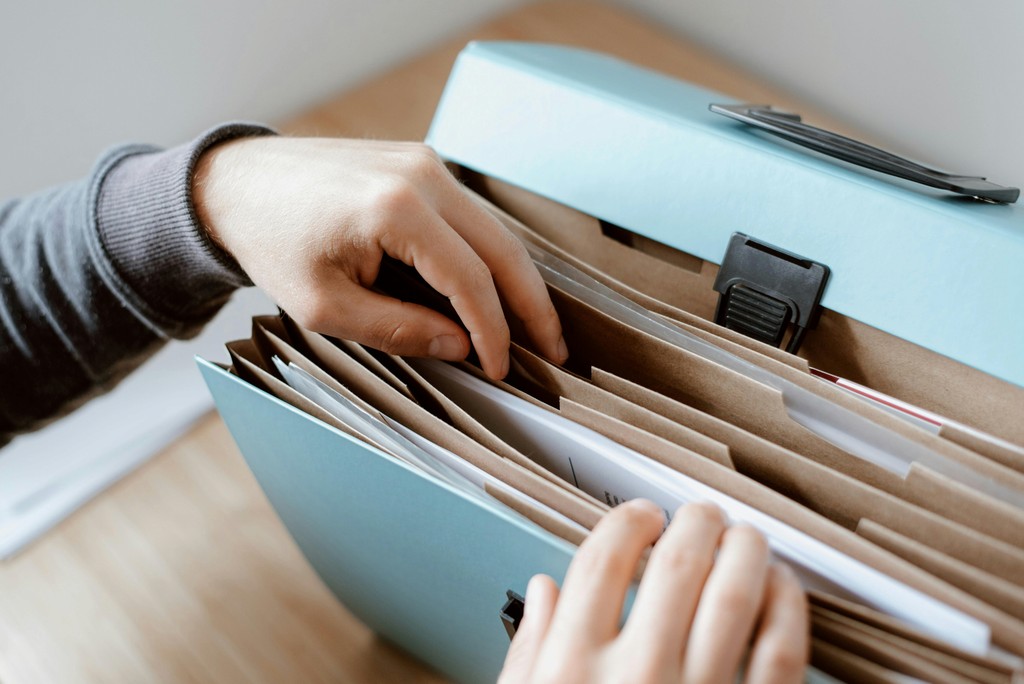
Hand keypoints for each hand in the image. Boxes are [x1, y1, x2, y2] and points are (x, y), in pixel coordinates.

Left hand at [192, 137, 566, 378]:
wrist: (236, 183)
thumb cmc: (271, 243)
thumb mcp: (325, 306)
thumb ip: (399, 328)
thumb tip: (461, 346)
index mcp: (396, 209)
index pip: (471, 280)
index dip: (493, 332)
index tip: (501, 368)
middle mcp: (422, 175)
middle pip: (503, 249)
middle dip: (533, 306)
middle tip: (555, 351)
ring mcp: (425, 163)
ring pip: (494, 230)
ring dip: (517, 280)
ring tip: (536, 327)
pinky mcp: (419, 164)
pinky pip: (470, 216)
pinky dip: (489, 256)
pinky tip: (497, 290)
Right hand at [499, 500, 808, 683]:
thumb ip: (532, 651)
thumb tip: (543, 590)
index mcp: (573, 669)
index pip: (604, 559)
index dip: (628, 521)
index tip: (641, 516)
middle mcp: (637, 676)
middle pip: (678, 563)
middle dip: (694, 523)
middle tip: (701, 515)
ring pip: (737, 592)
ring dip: (746, 549)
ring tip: (744, 537)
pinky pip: (782, 650)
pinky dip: (787, 607)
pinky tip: (781, 589)